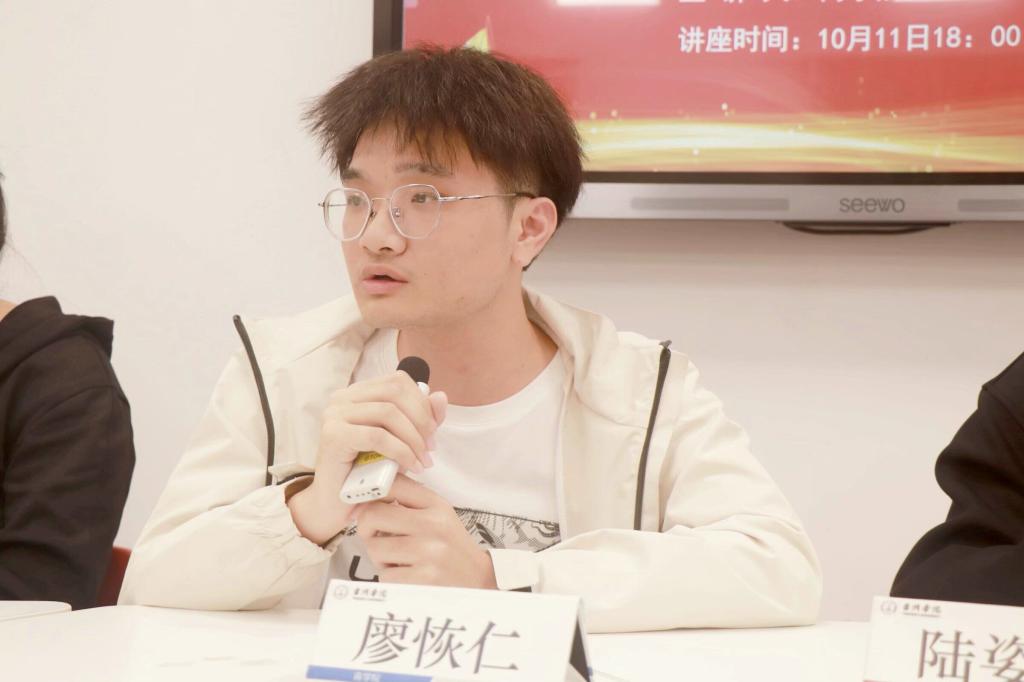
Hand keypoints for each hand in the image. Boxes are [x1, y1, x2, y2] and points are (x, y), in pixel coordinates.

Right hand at [288, 372, 446, 544]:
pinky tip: (411, 466)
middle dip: (421, 420)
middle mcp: (342, 398)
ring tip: (423, 461)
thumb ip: (420, 419)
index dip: (421, 403)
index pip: (398, 381)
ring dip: (413, 439)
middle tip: (431, 448)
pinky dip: (401, 451)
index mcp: (357, 393)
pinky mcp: (333, 435)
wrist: (336, 504)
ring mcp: (334, 414)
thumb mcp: (400, 441)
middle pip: (395, 392)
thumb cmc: (367, 471)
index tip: (433, 431)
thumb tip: (441, 396)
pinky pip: (377, 436)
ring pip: (388, 412)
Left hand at [356, 475, 497, 589]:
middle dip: (367, 530)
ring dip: (380, 558)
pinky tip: (408, 576)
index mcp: (435, 504)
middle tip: (378, 538)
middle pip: (373, 515)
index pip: (390, 485)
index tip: (365, 507)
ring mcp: (429, 552)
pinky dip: (391, 578)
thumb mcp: (437, 515)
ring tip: (400, 560)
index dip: (369, 495)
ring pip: (374, 548)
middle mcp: (433, 524)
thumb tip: (362, 501)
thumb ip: (406, 503)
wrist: (479, 580)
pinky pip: (385, 575)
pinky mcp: (424, 579)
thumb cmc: (450, 548)